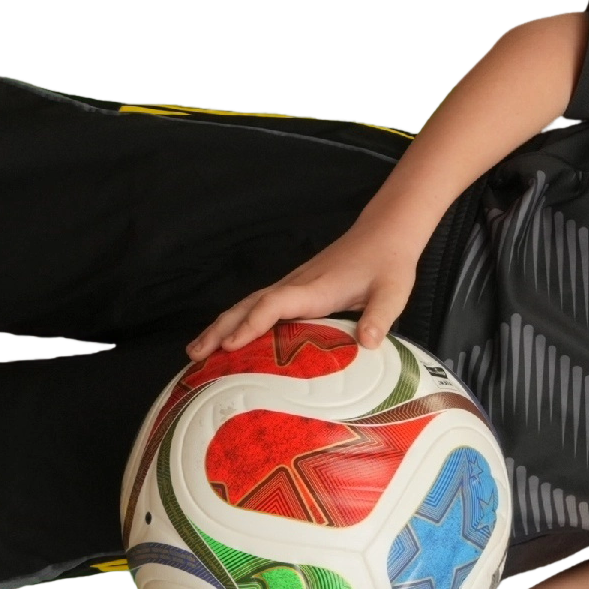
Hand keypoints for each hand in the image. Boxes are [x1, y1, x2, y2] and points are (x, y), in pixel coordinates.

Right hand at [189, 220, 422, 360]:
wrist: (384, 234)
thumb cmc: (388, 262)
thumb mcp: (394, 292)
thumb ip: (380, 316)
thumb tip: (367, 344)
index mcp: (316, 288)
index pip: (274, 304)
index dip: (251, 324)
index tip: (230, 345)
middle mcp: (297, 285)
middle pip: (248, 305)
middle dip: (219, 329)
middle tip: (194, 355)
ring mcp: (293, 286)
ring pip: (249, 304)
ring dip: (221, 325)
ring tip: (197, 351)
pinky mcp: (296, 289)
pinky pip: (260, 306)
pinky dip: (238, 321)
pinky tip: (229, 339)